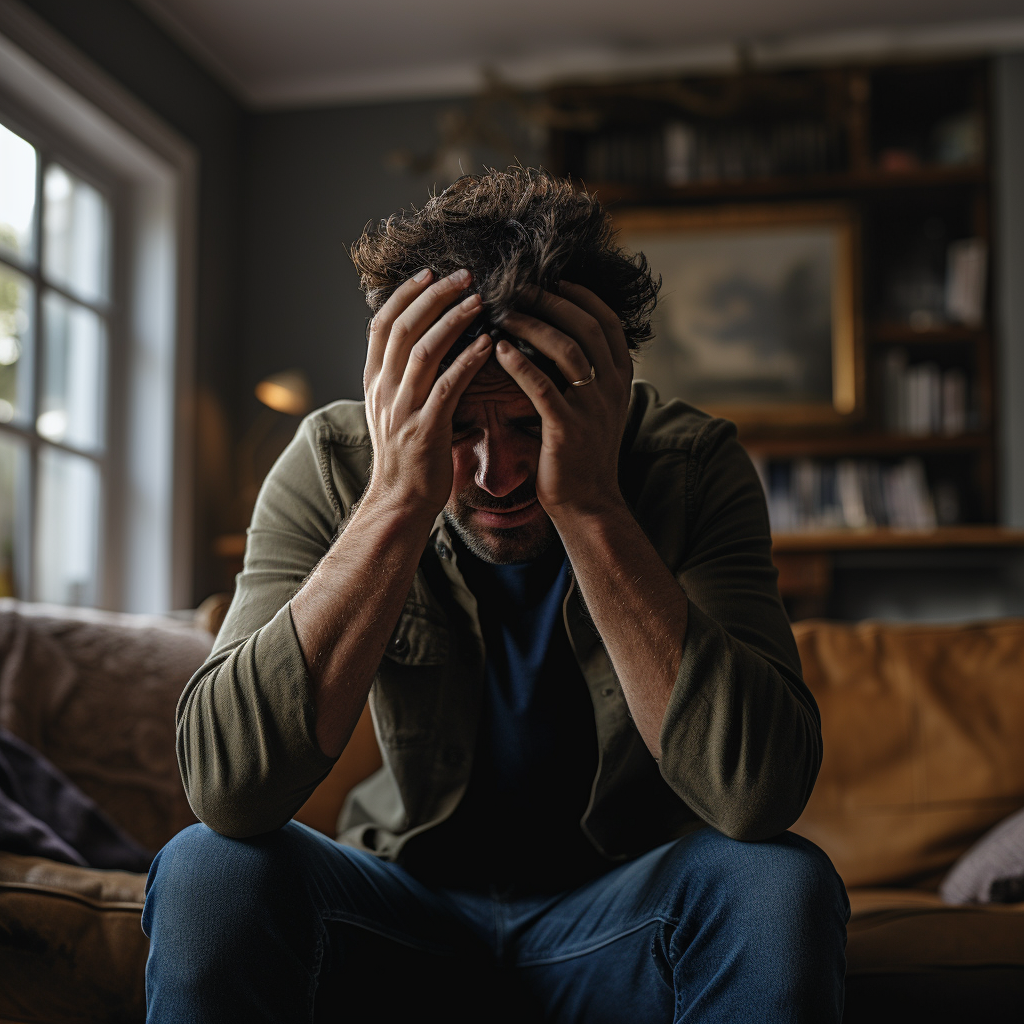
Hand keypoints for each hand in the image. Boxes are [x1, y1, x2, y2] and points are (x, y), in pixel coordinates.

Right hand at [362, 268, 492, 519]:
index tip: (430, 272)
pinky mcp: (424, 430)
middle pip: (403, 328)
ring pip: (423, 351)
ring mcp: (401, 410)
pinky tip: (488, 344)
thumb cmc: (406, 454)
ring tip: (479, 300)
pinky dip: (467, 361)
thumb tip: (422, 339)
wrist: (400, 500)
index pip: (381, 324)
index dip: (405, 294)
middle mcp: (383, 390)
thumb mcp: (393, 408)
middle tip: (464, 276)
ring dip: (452, 320)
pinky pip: (446, 387)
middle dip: (434, 296)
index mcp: (374, 381)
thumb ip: (402, 374)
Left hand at [494, 282, 632, 518]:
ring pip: (567, 350)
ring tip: (503, 311)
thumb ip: (588, 372)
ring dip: (532, 324)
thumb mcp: (597, 407)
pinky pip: (542, 388)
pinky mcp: (567, 430)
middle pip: (586, 327)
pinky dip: (520, 364)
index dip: (581, 295)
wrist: (588, 502)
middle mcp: (611, 388)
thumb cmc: (582, 452)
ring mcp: (592, 408)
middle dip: (552, 299)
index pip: (607, 321)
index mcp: (619, 378)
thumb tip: (560, 335)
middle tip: (519, 285)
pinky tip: (498, 349)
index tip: (553, 278)